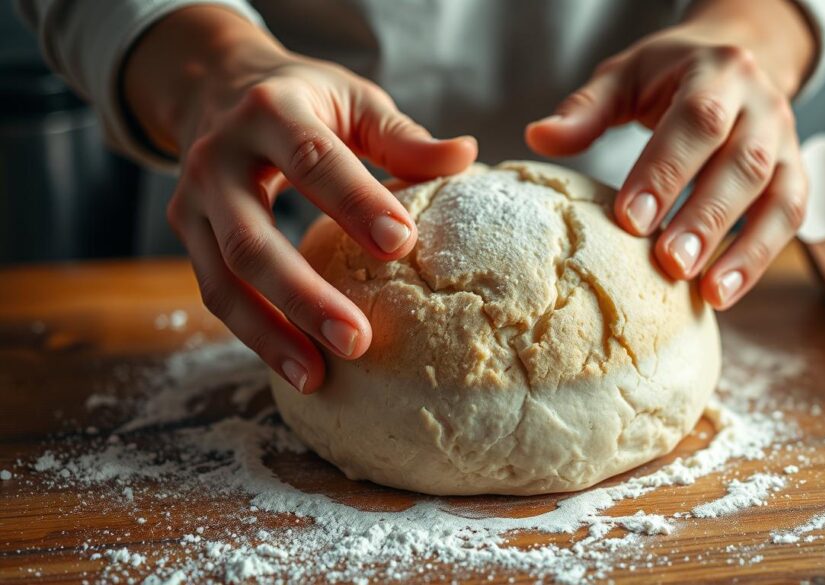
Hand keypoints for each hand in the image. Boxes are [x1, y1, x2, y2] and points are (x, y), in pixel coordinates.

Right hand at [124, 7, 476, 391]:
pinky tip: (296, 366)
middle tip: (359, 340)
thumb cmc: (302, 99)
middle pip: (252, 239)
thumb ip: (402, 136)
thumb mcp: (352, 100)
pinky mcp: (185, 234)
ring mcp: (192, 201)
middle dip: (303, 296)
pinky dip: (254, 333)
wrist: (212, 86)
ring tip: (317, 377)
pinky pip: (216, 293)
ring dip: (269, 334)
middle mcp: (218, 158)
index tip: (402, 245)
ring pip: (223, 280)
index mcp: (270, 111)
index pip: (312, 159)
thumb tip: (466, 156)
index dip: (355, 202)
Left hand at [527, 0, 813, 308]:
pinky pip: (790, 218)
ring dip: (743, 248)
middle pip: (742, 162)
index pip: (697, 121)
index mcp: (716, 72)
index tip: (632, 219)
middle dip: (705, 217)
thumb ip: (586, 110)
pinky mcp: (796, 173)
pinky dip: (759, 257)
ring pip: (778, 195)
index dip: (666, 170)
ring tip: (706, 292)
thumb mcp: (625, 77)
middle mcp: (760, 105)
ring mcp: (785, 141)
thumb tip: (538, 137)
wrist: (739, 58)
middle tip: (670, 263)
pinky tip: (724, 292)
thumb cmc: (670, 77)